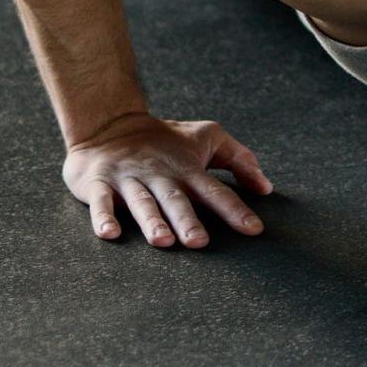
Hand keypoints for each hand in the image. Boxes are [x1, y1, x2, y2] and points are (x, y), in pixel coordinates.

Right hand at [62, 112, 273, 246]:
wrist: (110, 124)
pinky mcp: (100, 184)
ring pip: (142, 202)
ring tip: (163, 241)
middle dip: (187, 220)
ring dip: (152, 221)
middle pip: (176, 199)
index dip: (235, 209)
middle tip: (200, 242)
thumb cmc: (166, 139)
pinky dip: (103, 218)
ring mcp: (129, 179)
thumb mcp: (207, 137)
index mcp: (187, 168)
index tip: (255, 229)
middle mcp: (160, 175)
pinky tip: (110, 234)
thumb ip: (238, 159)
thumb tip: (266, 187)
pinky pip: (101, 202)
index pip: (215, 190)